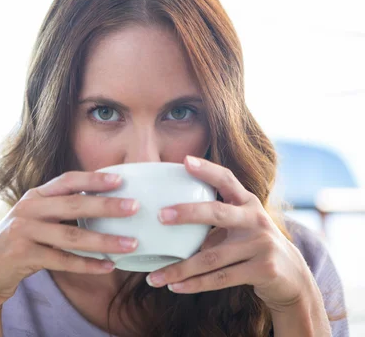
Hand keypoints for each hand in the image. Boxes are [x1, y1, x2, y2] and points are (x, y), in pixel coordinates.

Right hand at [0, 171, 139, 308]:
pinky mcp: (23, 255)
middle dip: (107, 205)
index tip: (120, 179)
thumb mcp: (34, 217)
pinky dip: (88, 265)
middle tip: (135, 207)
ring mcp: (24, 231)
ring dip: (105, 241)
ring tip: (131, 244)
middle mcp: (28, 209)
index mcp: (35, 195)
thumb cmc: (19, 241)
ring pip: (72, 236)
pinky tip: (109, 266)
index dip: (93, 179)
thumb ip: (58, 208)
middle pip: (73, 205)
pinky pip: (63, 261)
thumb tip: (102, 203)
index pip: (67, 180)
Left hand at [146, 156, 314, 311]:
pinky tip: (174, 287)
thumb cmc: (252, 245)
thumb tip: (166, 218)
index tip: (184, 161)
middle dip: (187, 212)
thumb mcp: (240, 224)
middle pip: (217, 213)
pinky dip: (195, 284)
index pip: (227, 180)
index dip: (207, 169)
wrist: (292, 276)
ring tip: (154, 277)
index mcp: (247, 203)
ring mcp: (261, 244)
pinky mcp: (263, 270)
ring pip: (211, 257)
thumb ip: (213, 218)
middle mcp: (256, 219)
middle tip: (160, 215)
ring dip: (180, 269)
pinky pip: (221, 278)